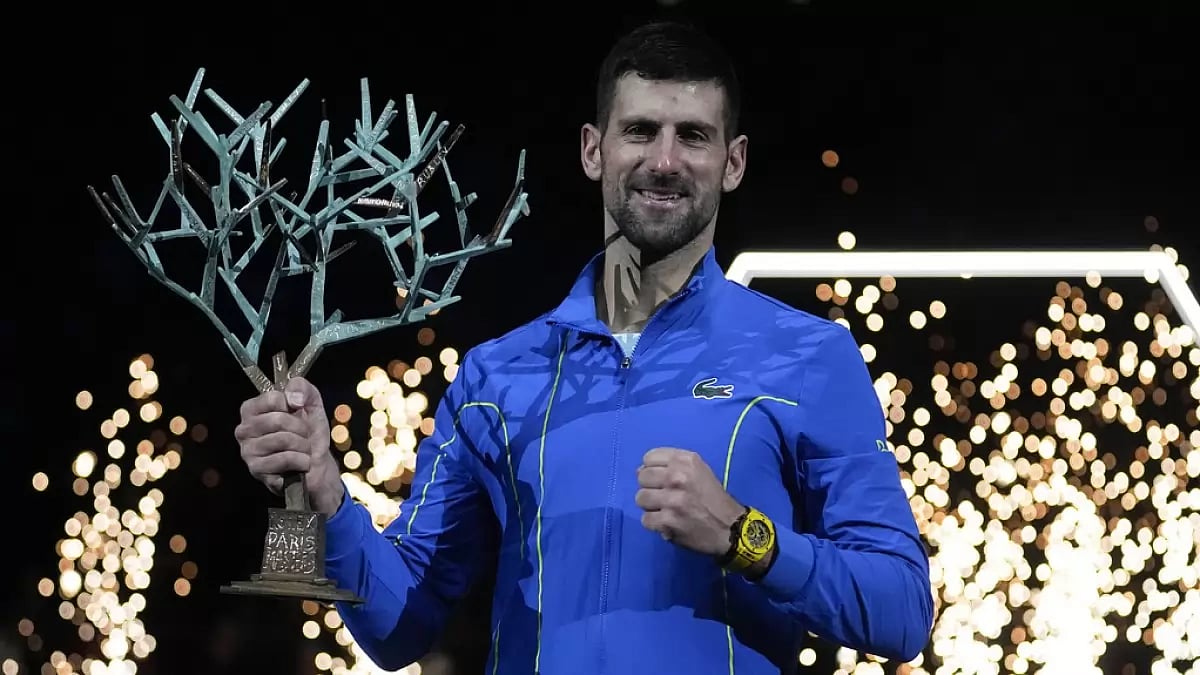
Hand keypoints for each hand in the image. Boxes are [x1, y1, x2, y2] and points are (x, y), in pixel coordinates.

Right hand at [234, 376, 343, 515]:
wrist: (318, 464)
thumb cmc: (310, 433)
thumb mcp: (311, 404)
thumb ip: (302, 388)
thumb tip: (293, 398)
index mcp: (251, 410)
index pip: (273, 398)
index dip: (293, 405)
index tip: (297, 412)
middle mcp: (244, 429)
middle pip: (278, 420)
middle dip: (301, 428)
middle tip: (304, 435)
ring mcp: (247, 451)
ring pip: (283, 440)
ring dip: (303, 446)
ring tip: (303, 449)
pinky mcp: (256, 469)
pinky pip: (285, 459)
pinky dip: (301, 461)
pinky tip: (301, 463)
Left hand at [635, 447, 745, 556]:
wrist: (730, 528)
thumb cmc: (713, 498)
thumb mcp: (699, 470)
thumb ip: (673, 466)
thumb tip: (640, 470)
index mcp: (686, 461)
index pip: (649, 458)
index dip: (651, 469)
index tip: (660, 478)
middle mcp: (677, 477)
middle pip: (642, 477)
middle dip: (650, 487)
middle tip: (662, 496)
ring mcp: (671, 500)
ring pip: (640, 498)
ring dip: (650, 506)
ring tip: (664, 510)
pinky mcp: (667, 521)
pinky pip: (645, 519)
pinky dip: (654, 523)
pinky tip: (667, 523)